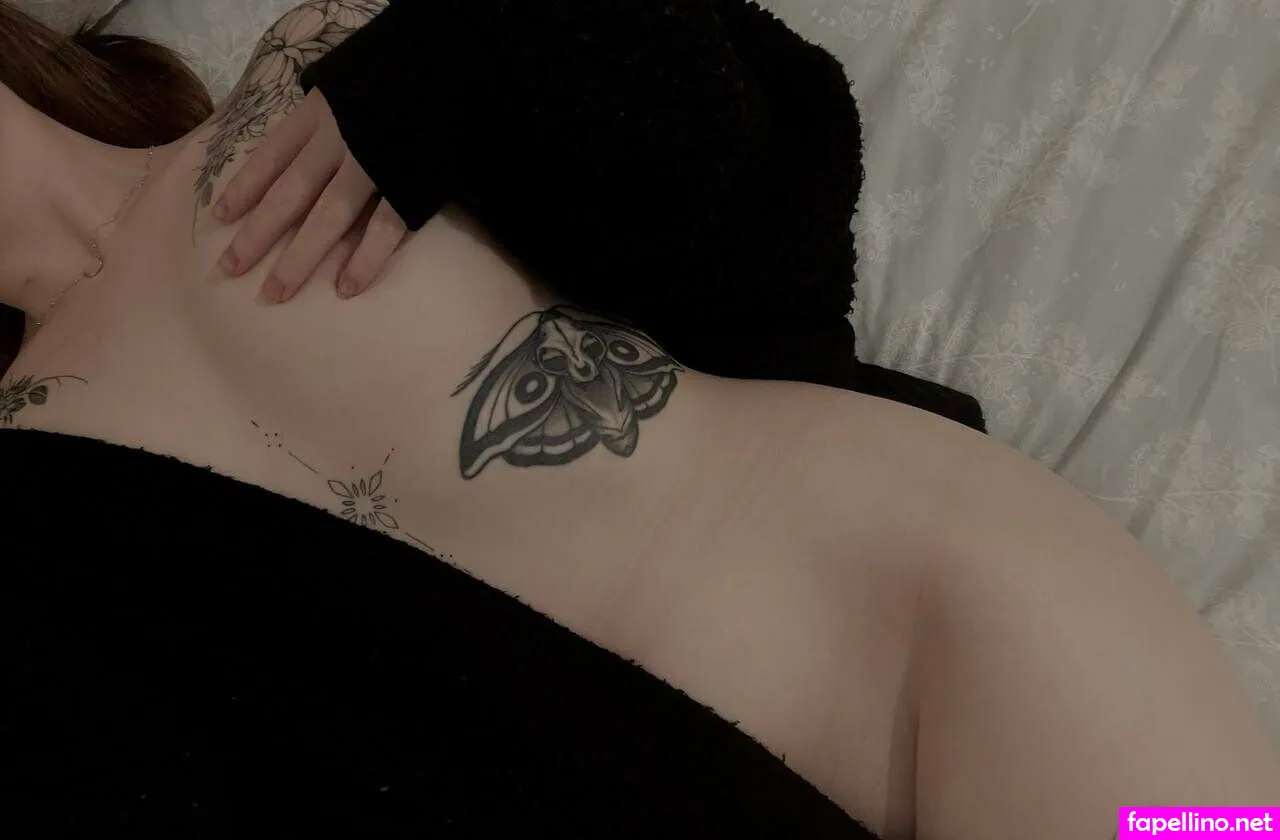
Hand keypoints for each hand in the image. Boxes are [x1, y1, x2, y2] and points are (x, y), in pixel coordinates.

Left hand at [213, 88, 406, 302]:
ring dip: (299, 257)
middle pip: (290, 193)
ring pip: (328, 216)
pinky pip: (384, 228)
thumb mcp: (349, 82)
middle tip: (231, 269)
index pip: (272, 154)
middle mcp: (337, 139)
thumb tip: (309, 136)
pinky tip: (345, 288)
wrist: (453, 63)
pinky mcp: (409, 182)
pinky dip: (365, 259)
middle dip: (257, 234)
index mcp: (320, 112)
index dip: (245, 187)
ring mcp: (373, 164)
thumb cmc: (399, 73)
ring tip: (276, 293)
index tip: (220, 216)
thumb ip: (330, 107)